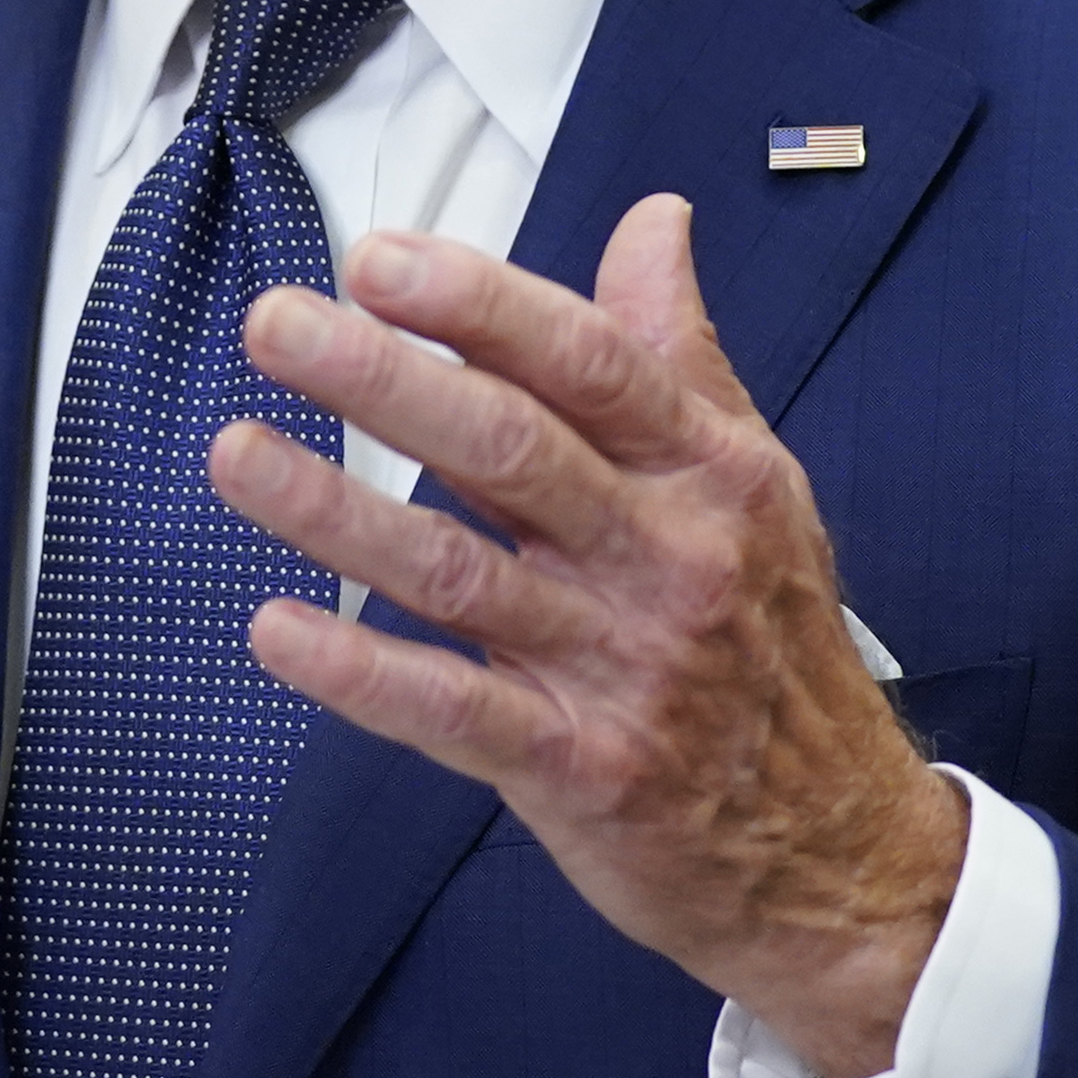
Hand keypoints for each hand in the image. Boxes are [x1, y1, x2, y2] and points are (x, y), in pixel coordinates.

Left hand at [211, 192, 962, 1077]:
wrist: (841, 854)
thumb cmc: (774, 648)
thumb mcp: (753, 489)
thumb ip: (681, 356)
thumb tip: (651, 224)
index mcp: (709, 473)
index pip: (587, 359)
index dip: (479, 301)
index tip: (377, 258)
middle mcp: (668, 558)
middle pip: (510, 448)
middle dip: (383, 378)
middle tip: (277, 326)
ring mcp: (623, 666)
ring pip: (459, 573)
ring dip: (335, 512)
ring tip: (236, 456)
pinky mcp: (582, 768)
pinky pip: (454, 712)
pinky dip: (359, 674)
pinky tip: (276, 631)